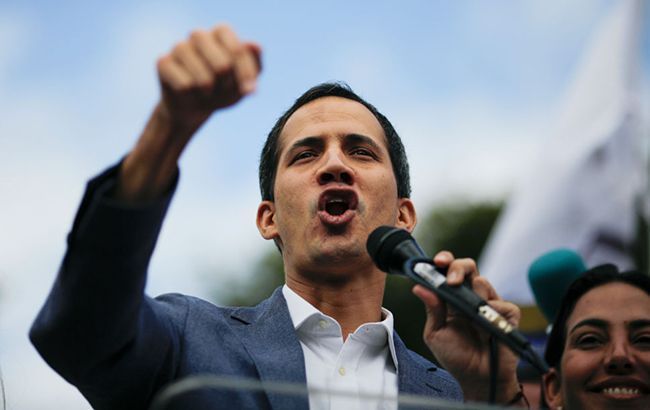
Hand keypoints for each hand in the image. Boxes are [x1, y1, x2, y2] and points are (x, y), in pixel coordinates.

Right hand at [156, 24, 261, 131]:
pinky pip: (185, 86)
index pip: (238, 50)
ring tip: (206, 92)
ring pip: (204, 79)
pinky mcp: (163, 62)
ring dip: (209, 93)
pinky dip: (192, 96)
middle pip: (222, 65)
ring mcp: (179, 47)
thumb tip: (254, 45)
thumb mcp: (244, 82)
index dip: (246, 73)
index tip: (250, 91)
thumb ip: (255, 65)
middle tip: (222, 88)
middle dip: (227, 86)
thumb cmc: (223, 90)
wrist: (194, 108)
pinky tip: (188, 93)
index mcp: (221, 33)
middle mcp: (199, 35)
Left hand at [412, 251, 520, 402]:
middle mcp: (471, 297)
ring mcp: (490, 304)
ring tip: (470, 317)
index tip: (438, 261)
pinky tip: (487, 329)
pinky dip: (493, 314)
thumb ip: (432, 309)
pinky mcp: (508, 315)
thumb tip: (419, 286)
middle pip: (469, 268)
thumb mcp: (436, 333)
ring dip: (474, 296)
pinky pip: (502, 304)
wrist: (477, 378)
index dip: (445, 261)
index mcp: (452, 299)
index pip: (449, 271)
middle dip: (458, 267)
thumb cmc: (456, 356)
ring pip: (483, 282)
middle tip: (452, 281)